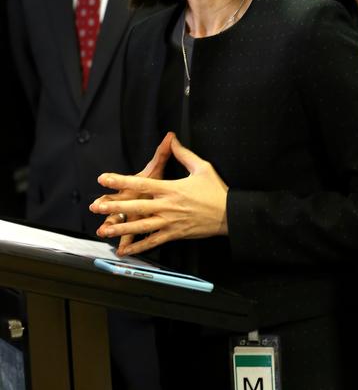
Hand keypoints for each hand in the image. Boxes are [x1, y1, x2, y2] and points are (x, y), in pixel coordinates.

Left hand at [90, 132, 228, 255]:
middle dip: (114, 207)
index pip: (141, 184)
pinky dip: (138, 247)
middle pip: (136, 206)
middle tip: (96, 207)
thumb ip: (183, 154)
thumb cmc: (215, 190)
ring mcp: (170, 222)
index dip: (121, 180)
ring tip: (104, 230)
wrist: (228, 214)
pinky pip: (153, 242)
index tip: (104, 179)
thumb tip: (172, 139)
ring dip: (121, 228)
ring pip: (141, 227)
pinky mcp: (174, 234)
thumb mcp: (202, 167)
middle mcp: (168, 206)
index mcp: (172, 188)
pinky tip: (125, 250)